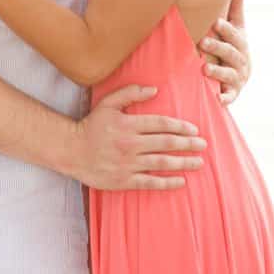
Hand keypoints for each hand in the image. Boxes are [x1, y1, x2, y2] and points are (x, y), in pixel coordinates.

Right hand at [71, 84, 206, 189]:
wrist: (71, 150)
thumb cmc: (91, 126)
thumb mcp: (107, 104)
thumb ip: (129, 94)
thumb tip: (154, 90)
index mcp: (127, 124)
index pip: (160, 124)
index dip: (180, 126)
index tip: (193, 129)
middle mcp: (129, 144)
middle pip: (166, 143)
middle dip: (188, 144)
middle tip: (203, 145)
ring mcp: (127, 163)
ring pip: (162, 163)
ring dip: (184, 162)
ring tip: (198, 162)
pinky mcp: (124, 179)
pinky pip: (151, 182)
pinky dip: (168, 182)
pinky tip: (181, 181)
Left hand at [197, 0, 250, 105]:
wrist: (239, 78)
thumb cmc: (233, 47)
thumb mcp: (237, 29)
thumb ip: (236, 9)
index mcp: (240, 43)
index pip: (234, 34)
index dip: (226, 29)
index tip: (215, 22)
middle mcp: (241, 60)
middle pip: (231, 52)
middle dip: (218, 47)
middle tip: (203, 42)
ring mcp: (237, 77)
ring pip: (229, 73)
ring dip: (218, 71)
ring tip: (204, 68)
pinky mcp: (233, 93)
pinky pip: (230, 96)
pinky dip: (225, 98)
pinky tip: (218, 99)